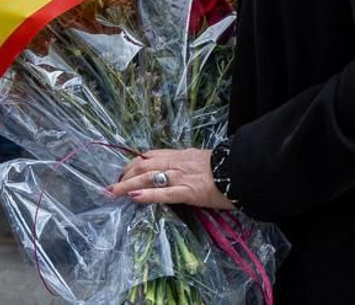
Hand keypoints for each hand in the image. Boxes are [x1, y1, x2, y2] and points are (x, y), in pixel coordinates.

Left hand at [110, 148, 232, 210]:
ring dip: (127, 185)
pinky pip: (164, 193)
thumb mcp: (202, 159)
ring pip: (148, 177)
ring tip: (113, 192)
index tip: (123, 172)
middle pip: (143, 164)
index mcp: (181, 154)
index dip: (133, 163)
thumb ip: (187, 163)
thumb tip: (176, 169)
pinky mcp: (188, 191)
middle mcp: (177, 162)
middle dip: (125, 174)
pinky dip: (146, 195)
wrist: (242, 170)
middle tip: (112, 186)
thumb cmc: (226, 167)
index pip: (150, 155)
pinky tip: (133, 198)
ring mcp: (181, 176)